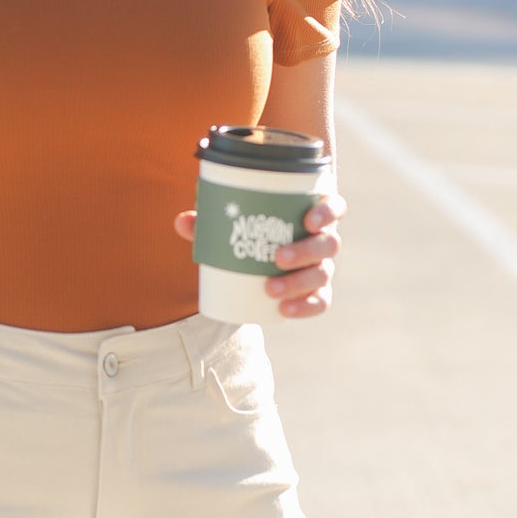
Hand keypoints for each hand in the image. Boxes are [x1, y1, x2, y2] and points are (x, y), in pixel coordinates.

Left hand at [173, 191, 346, 317]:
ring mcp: (322, 267)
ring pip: (323, 273)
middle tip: (278, 257)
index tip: (308, 220)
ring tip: (270, 289)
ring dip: (299, 282)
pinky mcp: (316, 292)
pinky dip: (305, 307)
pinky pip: (321, 301)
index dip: (328, 212)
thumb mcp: (232, 224)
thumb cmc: (249, 231)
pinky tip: (286, 311)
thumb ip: (209, 222)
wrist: (257, 259)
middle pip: (329, 243)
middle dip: (306, 251)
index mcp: (311, 214)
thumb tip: (182, 222)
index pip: (334, 206)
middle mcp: (323, 239)